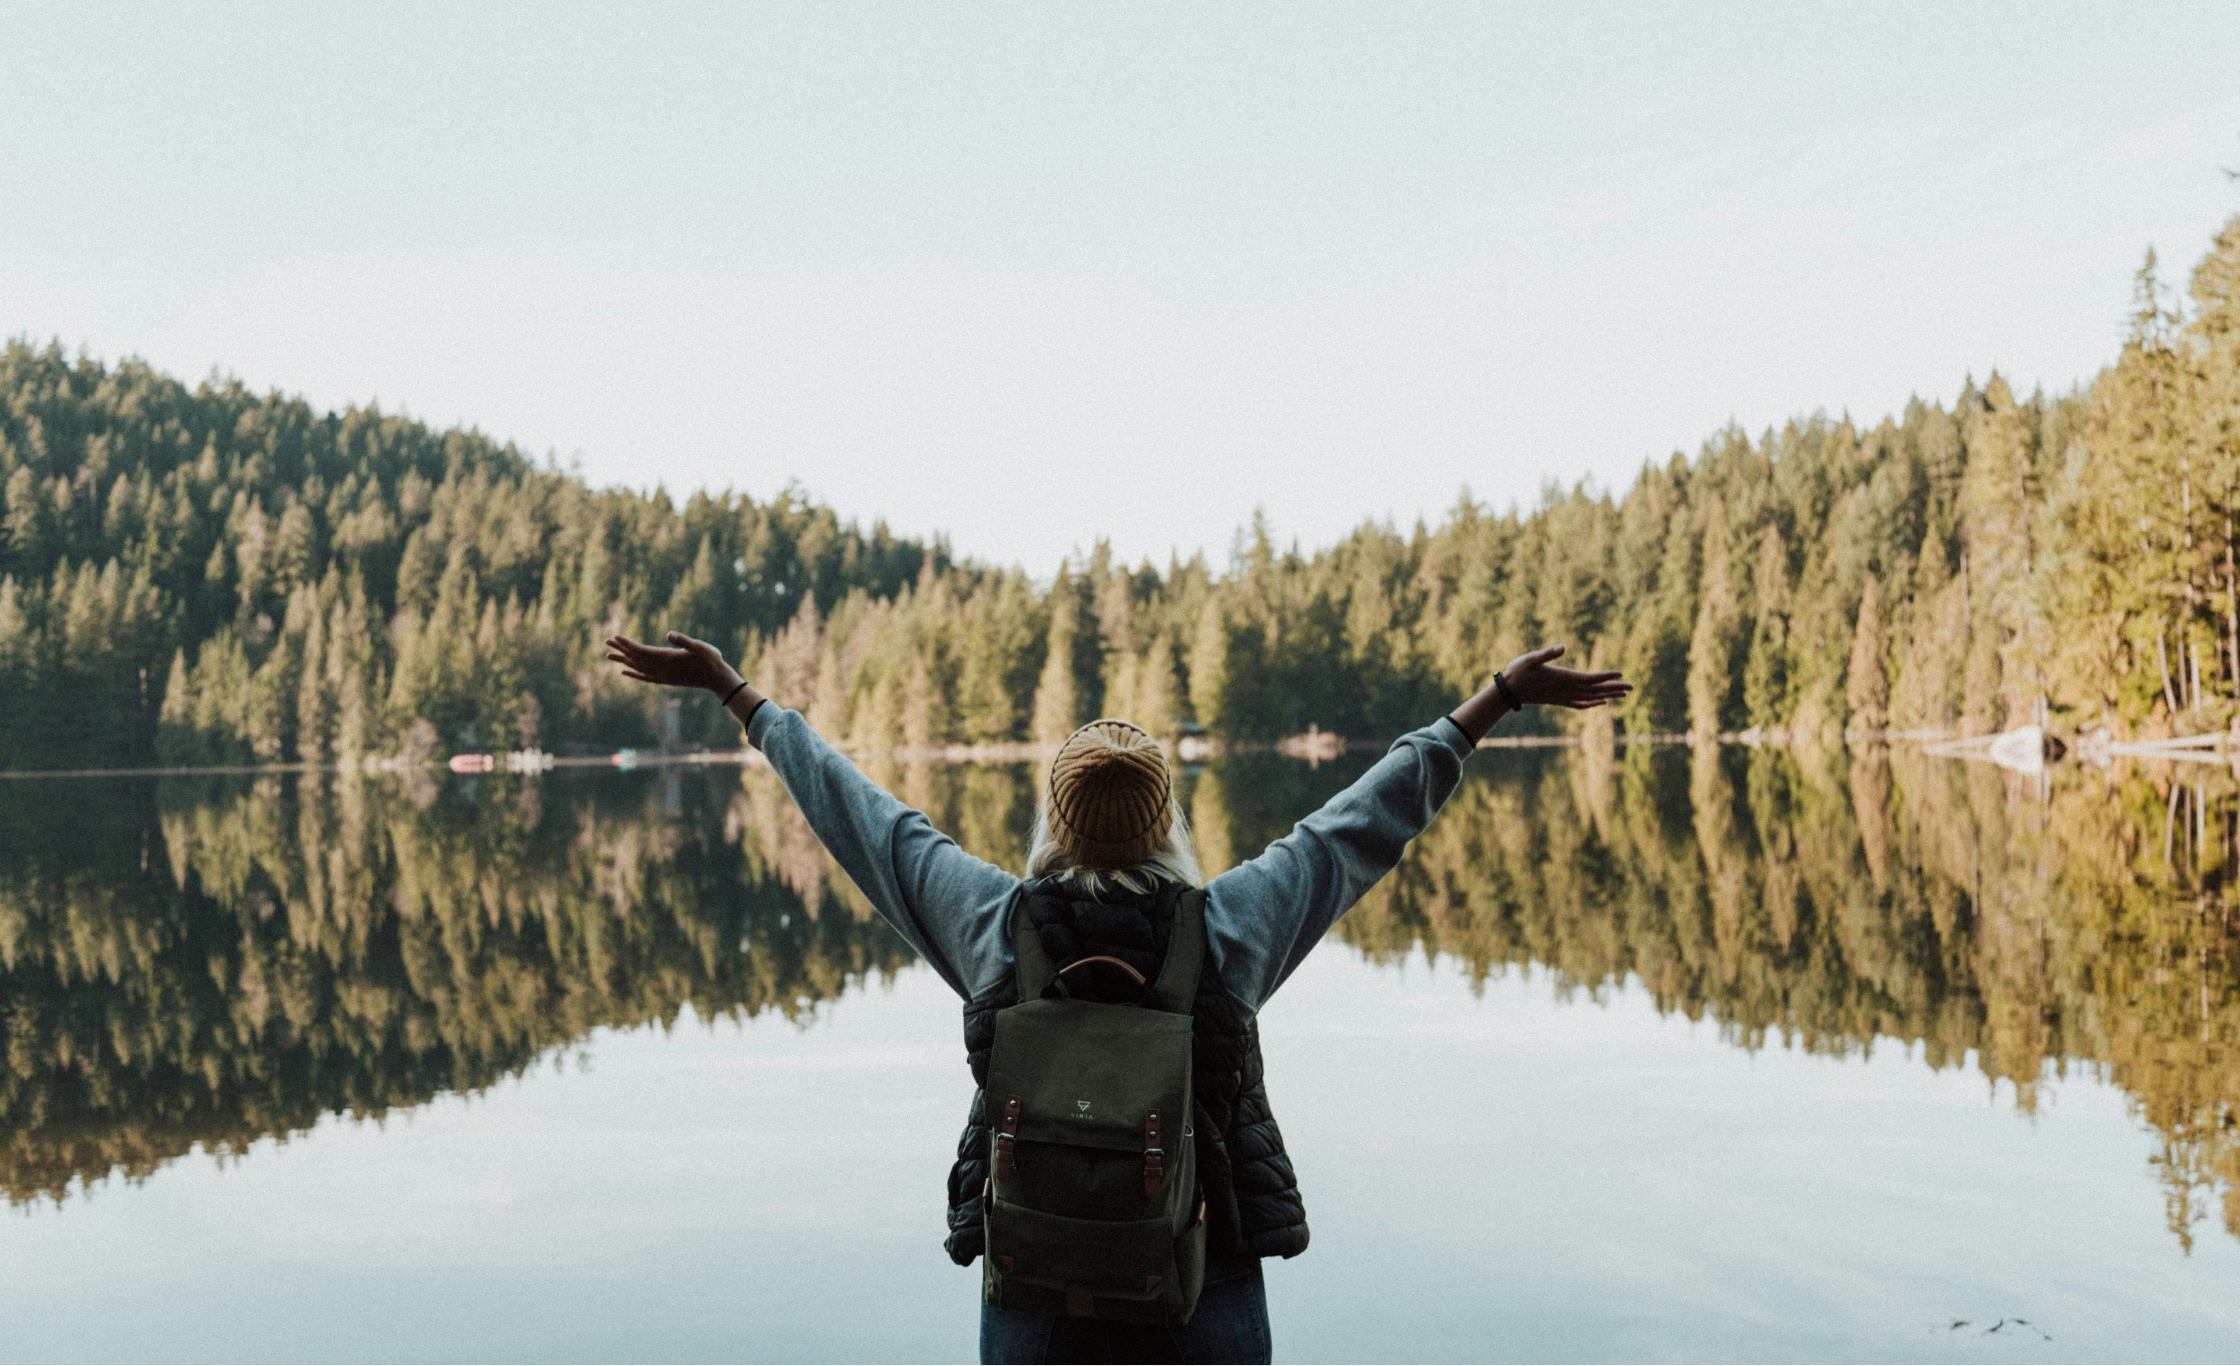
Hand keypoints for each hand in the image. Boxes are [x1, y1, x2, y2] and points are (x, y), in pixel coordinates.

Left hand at [604, 632, 742, 695]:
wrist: (716, 679)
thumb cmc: (711, 660)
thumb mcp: (700, 646)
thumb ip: (684, 641)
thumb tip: (669, 634)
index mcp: (668, 659)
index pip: (642, 651)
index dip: (628, 644)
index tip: (615, 637)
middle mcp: (661, 669)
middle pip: (636, 659)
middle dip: (621, 650)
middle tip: (606, 642)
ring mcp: (663, 676)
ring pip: (638, 668)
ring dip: (623, 661)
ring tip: (609, 656)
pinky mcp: (666, 680)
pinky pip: (645, 677)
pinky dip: (633, 674)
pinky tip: (624, 673)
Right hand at [1500, 644, 1629, 709]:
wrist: (1508, 692)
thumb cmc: (1518, 672)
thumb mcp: (1530, 658)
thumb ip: (1547, 654)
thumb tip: (1563, 646)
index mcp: (1563, 678)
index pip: (1589, 678)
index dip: (1606, 676)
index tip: (1622, 674)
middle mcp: (1566, 690)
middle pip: (1595, 690)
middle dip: (1614, 687)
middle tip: (1632, 687)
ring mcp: (1563, 696)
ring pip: (1591, 697)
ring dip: (1608, 694)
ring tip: (1623, 693)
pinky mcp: (1559, 700)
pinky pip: (1581, 704)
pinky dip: (1593, 703)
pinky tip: (1602, 702)